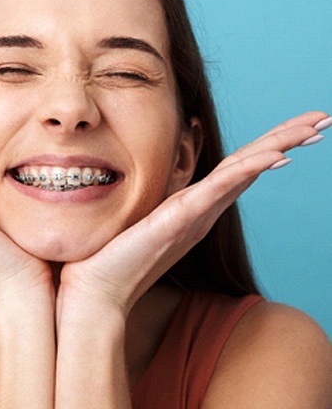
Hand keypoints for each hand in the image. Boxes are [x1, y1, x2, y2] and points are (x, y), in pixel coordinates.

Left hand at [58, 111, 329, 316]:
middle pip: (251, 165)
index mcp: (195, 206)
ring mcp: (194, 215)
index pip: (238, 168)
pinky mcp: (178, 220)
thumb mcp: (144, 216)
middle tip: (323, 119)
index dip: (269, 145)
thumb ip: (162, 199)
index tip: (300, 127)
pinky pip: (218, 190)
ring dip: (279, 146)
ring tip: (313, 128)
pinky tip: (274, 156)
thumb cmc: (117, 255)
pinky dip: (248, 171)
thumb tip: (162, 178)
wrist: (97, 288)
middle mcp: (202, 210)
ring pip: (243, 172)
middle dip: (287, 139)